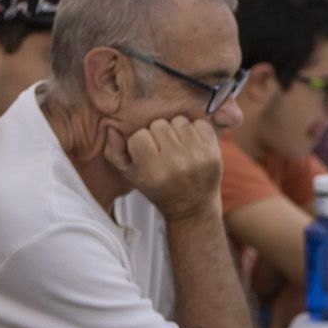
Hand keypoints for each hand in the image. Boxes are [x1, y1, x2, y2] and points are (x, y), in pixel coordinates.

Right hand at [103, 116, 221, 221]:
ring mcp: (198, 156)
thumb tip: (113, 129)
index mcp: (154, 171)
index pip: (139, 136)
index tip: (146, 154)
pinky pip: (199, 123)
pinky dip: (194, 130)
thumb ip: (115, 153)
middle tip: (162, 149)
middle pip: (159, 125)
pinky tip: (191, 145)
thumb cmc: (158, 189)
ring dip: (175, 130)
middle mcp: (177, 163)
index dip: (140, 143)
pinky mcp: (214, 151)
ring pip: (179, 121)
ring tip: (176, 146)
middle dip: (158, 135)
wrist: (193, 206)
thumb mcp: (131, 176)